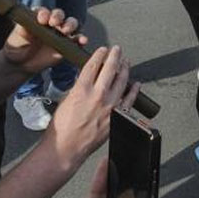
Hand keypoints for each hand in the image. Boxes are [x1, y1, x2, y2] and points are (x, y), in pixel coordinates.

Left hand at [2, 7, 87, 74]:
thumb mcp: (15, 38)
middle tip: (53, 23)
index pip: (43, 11)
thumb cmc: (17, 48)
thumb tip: (26, 25)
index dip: (44, 13)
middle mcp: (50, 23)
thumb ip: (22, 30)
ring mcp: (60, 33)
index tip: (41, 19)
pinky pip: (77, 40)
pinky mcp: (67, 45)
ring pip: (70, 24)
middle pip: (59, 14)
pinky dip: (81, 39)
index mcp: (38, 18)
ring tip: (66, 31)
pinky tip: (82, 41)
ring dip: (70, 25)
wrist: (21, 65)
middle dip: (58, 16)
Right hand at [47, 45, 136, 169]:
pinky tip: (136, 84)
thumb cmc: (62, 128)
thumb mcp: (66, 100)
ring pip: (122, 81)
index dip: (99, 54)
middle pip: (110, 69)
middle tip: (117, 49)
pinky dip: (134, 91)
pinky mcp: (117, 117)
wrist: (67, 147)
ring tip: (126, 62)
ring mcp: (110, 106)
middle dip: (115, 56)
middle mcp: (98, 95)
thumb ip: (78, 87)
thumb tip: (87, 79)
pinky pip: (129, 100)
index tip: (102, 50)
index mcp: (82, 89)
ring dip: (125, 69)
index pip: (94, 65)